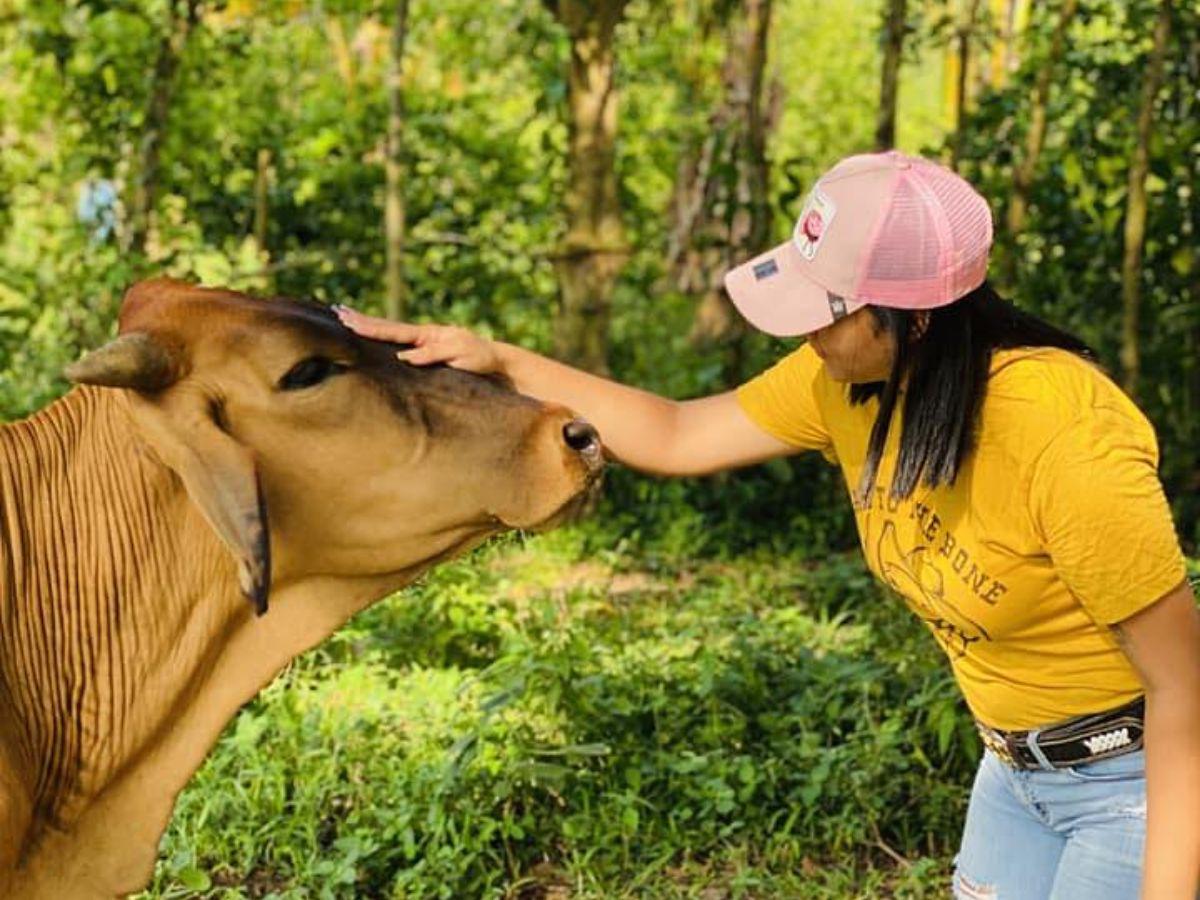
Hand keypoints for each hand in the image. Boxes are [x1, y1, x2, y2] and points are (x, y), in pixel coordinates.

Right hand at [334, 306, 502, 374]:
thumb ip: (433, 355)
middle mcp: (422, 338)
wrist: (496, 364)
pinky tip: (370, 341)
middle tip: (337, 311)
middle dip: (361, 321)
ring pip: (390, 336)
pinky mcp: (426, 356)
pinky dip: (383, 341)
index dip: (369, 326)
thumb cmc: (480, 358)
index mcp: (428, 335)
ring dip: (368, 328)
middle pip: (386, 328)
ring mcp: (423, 346)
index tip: (347, 319)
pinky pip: (399, 347)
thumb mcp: (459, 355)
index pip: (392, 330)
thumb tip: (403, 356)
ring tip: (346, 320)